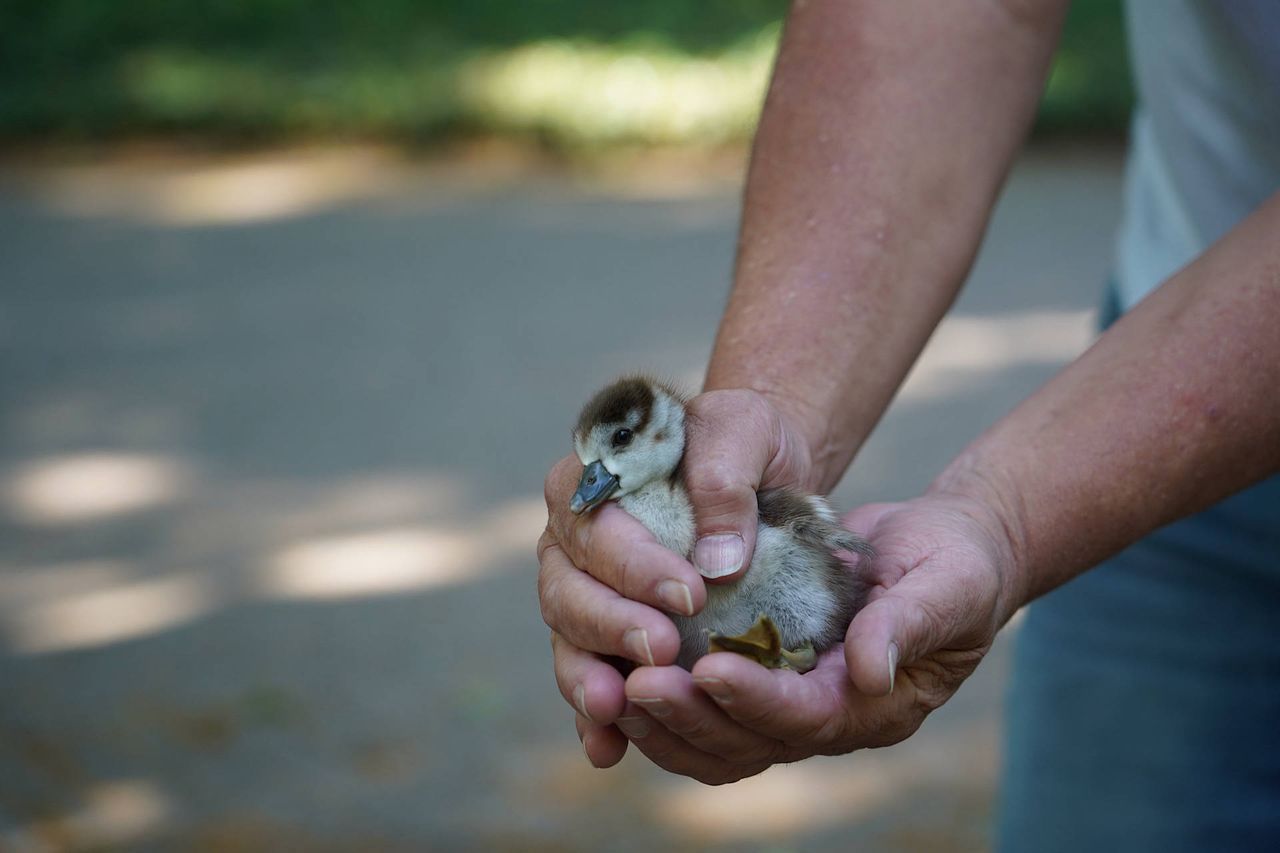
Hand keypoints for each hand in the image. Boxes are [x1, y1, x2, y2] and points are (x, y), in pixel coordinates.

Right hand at [538, 389, 818, 766]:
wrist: (760, 472)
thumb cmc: (744, 442)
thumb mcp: (743, 432)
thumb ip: (725, 479)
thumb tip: (721, 562)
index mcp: (590, 480)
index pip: (595, 526)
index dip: (634, 564)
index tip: (692, 593)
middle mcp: (571, 540)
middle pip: (566, 589)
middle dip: (610, 624)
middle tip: (662, 649)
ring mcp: (583, 591)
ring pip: (568, 639)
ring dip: (588, 677)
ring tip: (616, 708)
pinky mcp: (606, 636)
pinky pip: (590, 676)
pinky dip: (593, 718)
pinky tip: (607, 750)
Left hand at [613, 492, 1022, 783]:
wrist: (946, 552)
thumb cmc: (957, 564)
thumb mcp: (948, 584)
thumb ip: (909, 624)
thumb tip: (869, 671)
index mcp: (874, 704)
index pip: (805, 716)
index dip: (755, 698)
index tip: (705, 668)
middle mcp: (829, 717)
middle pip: (748, 742)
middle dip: (691, 716)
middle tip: (635, 682)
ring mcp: (794, 702)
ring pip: (719, 741)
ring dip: (666, 723)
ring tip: (613, 689)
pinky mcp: (767, 678)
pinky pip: (710, 713)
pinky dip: (666, 708)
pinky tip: (618, 678)